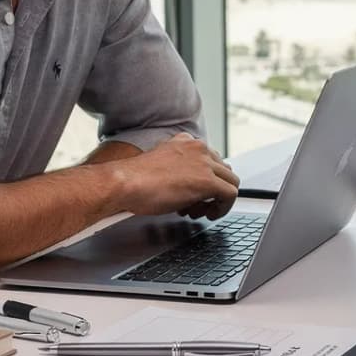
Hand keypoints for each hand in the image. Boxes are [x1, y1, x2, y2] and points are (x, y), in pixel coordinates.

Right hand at [103, 133, 239, 219]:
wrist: (125, 183)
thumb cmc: (134, 180)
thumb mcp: (160, 166)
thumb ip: (178, 169)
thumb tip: (188, 187)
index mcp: (186, 142)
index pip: (211, 160)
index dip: (205, 180)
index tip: (194, 193)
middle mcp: (198, 148)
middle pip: (223, 171)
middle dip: (212, 191)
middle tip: (196, 205)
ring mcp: (204, 163)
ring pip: (231, 182)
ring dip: (218, 199)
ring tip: (198, 211)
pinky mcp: (207, 181)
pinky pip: (231, 194)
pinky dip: (223, 208)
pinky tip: (209, 214)